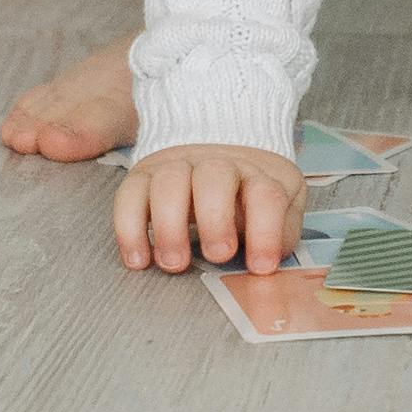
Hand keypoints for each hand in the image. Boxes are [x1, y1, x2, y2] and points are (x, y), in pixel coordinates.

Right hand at [116, 141, 302, 278]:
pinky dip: (129, 228)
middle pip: (215, 178)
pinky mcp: (144, 175)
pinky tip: (138, 260)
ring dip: (170, 225)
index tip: (262, 267)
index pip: (266, 195)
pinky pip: (130, 195)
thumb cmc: (250, 192)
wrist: (219, 144)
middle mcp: (218, 164)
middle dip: (215, 218)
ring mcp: (178, 166)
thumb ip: (280, 232)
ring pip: (169, 182)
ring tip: (174, 263)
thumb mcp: (281, 206)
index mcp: (258, 173)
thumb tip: (269, 260)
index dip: (265, 232)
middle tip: (218, 256)